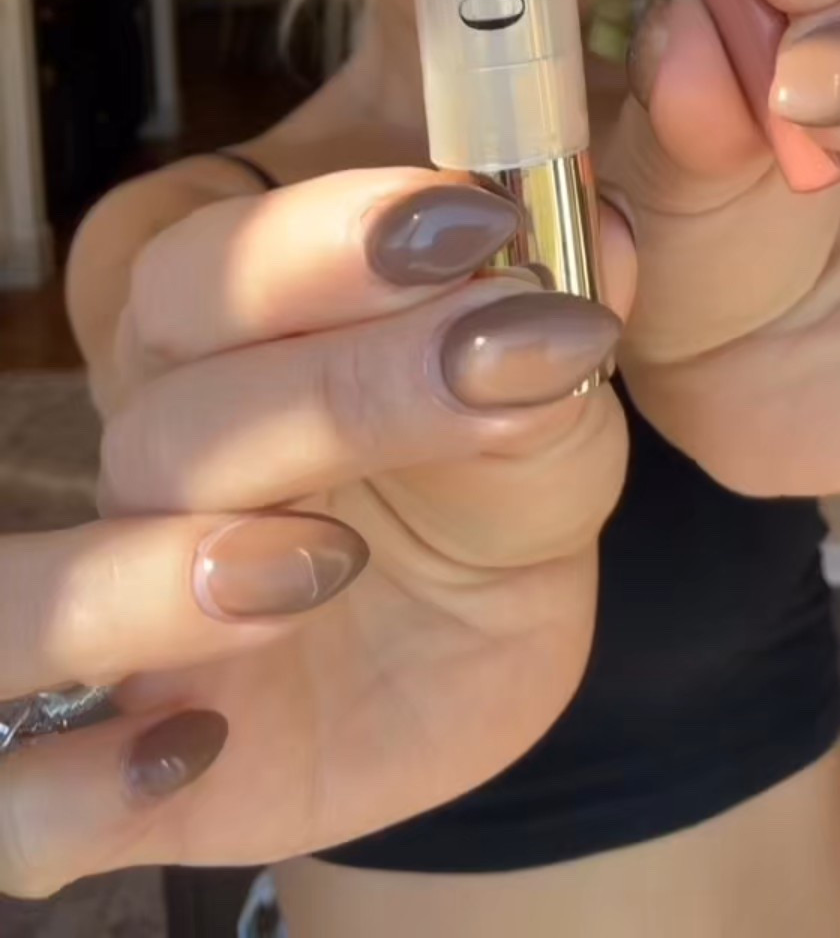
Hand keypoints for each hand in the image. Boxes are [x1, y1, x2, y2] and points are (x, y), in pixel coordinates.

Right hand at [5, 171, 629, 894]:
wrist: (473, 644)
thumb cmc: (485, 487)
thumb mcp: (547, 412)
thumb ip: (553, 339)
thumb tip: (596, 241)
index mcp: (224, 346)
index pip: (218, 267)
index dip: (333, 235)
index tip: (486, 220)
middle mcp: (153, 472)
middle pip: (168, 418)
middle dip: (332, 384)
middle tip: (496, 360)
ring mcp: (127, 628)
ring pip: (31, 596)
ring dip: (151, 580)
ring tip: (322, 562)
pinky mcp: (126, 774)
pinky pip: (19, 804)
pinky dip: (62, 791)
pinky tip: (190, 751)